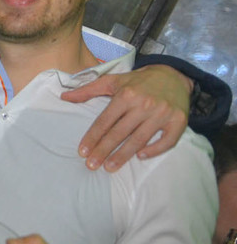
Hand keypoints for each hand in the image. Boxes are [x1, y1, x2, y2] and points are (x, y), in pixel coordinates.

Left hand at [62, 64, 190, 171]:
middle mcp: (144, 104)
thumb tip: (64, 97)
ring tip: (109, 167)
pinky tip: (140, 157)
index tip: (82, 151)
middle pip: (119, 133)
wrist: (172, 76)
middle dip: (103, 150)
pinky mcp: (178, 121)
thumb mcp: (112, 81)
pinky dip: (154, 150)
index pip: (105, 121)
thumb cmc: (137, 82)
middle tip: (91, 165)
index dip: (92, 137)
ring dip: (123, 156)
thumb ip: (87, 90)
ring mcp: (162, 113)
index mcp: (126, 94)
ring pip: (139, 139)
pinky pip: (167, 141)